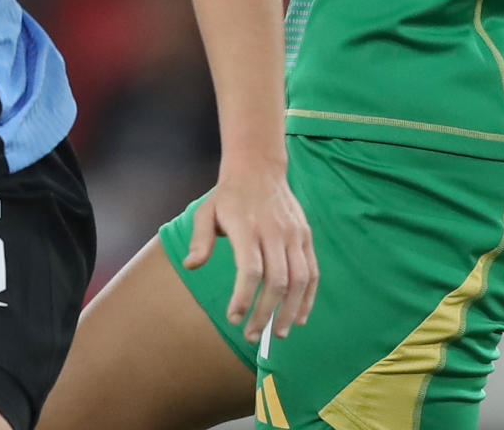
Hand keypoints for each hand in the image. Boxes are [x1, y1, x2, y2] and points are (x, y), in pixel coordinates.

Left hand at [183, 163, 317, 343]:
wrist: (259, 168)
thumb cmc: (228, 196)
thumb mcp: (205, 211)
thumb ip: (200, 239)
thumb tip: (190, 265)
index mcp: (247, 226)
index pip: (251, 269)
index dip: (244, 297)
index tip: (234, 318)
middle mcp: (274, 231)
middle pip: (277, 280)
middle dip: (266, 313)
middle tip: (253, 336)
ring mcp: (294, 234)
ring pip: (299, 279)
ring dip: (291, 311)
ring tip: (280, 333)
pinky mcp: (305, 237)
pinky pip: (312, 272)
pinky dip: (309, 297)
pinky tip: (300, 317)